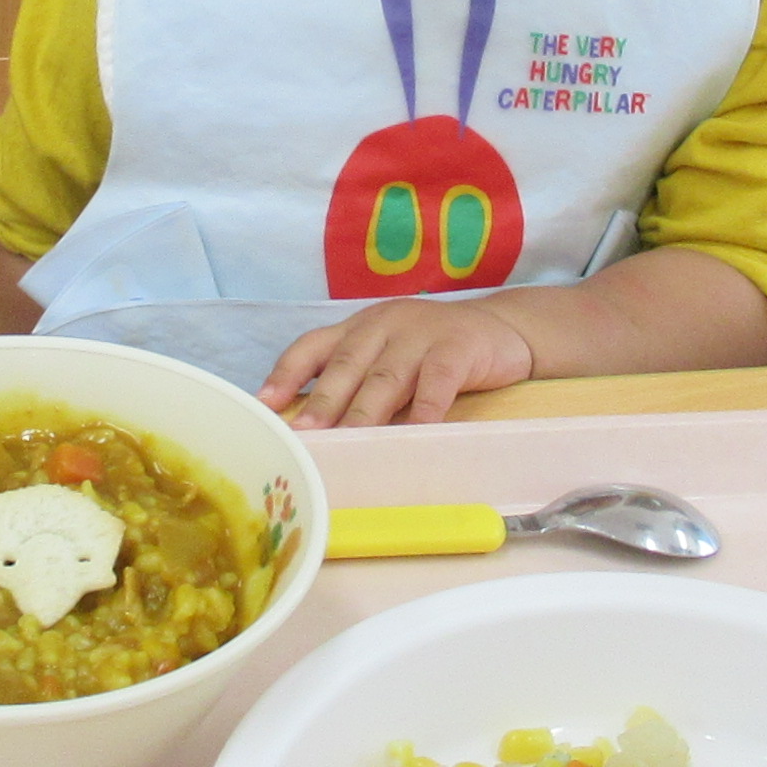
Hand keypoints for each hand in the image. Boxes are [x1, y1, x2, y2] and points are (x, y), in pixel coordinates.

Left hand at [260, 298, 535, 427]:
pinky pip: (437, 382)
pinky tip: (414, 435)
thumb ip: (355, 380)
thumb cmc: (434, 352)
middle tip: (302, 434)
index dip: (285, 374)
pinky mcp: (458, 348)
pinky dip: (424, 409)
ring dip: (364, 412)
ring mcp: (421, 334)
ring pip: (385, 376)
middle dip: (321, 402)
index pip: (312, 346)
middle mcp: (383, 325)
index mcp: (359, 328)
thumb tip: (309, 429)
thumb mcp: (388, 356)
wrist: (503, 328)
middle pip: (346, 365)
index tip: (263, 405)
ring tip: (347, 442)